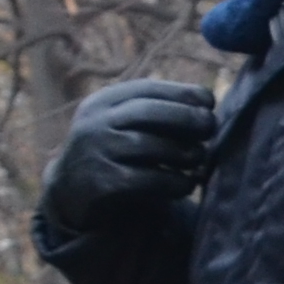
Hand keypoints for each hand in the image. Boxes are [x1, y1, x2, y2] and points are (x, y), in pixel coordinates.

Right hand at [38, 77, 213, 235]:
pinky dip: (173, 182)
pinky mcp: (99, 183)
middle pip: (148, 112)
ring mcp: (94, 152)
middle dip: (186, 117)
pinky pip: (145, 179)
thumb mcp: (124, 125)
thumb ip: (155, 112)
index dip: (182, 93)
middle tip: (210, 127)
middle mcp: (94, 123)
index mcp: (103, 102)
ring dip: (183, 152)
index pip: (146, 90)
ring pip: (148, 146)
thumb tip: (208, 103)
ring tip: (200, 158)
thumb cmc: (114, 154)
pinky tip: (188, 184)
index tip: (209, 101)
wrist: (73, 194)